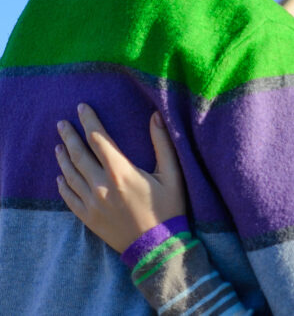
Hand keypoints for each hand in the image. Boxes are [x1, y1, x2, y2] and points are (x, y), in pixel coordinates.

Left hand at [55, 104, 186, 253]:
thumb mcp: (172, 174)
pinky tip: (60, 176)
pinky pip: (69, 197)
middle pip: (79, 154)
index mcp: (121, 172)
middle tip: (61, 123)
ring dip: (63, 157)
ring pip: (70, 174)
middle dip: (70, 136)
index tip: (81, 108)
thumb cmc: (168, 209)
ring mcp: (92, 202)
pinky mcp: (87, 217)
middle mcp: (101, 185)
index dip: (89, 121)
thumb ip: (162, 144)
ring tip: (59, 145)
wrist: (157, 247)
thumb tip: (155, 116)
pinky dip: (62, 184)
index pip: (99, 139)